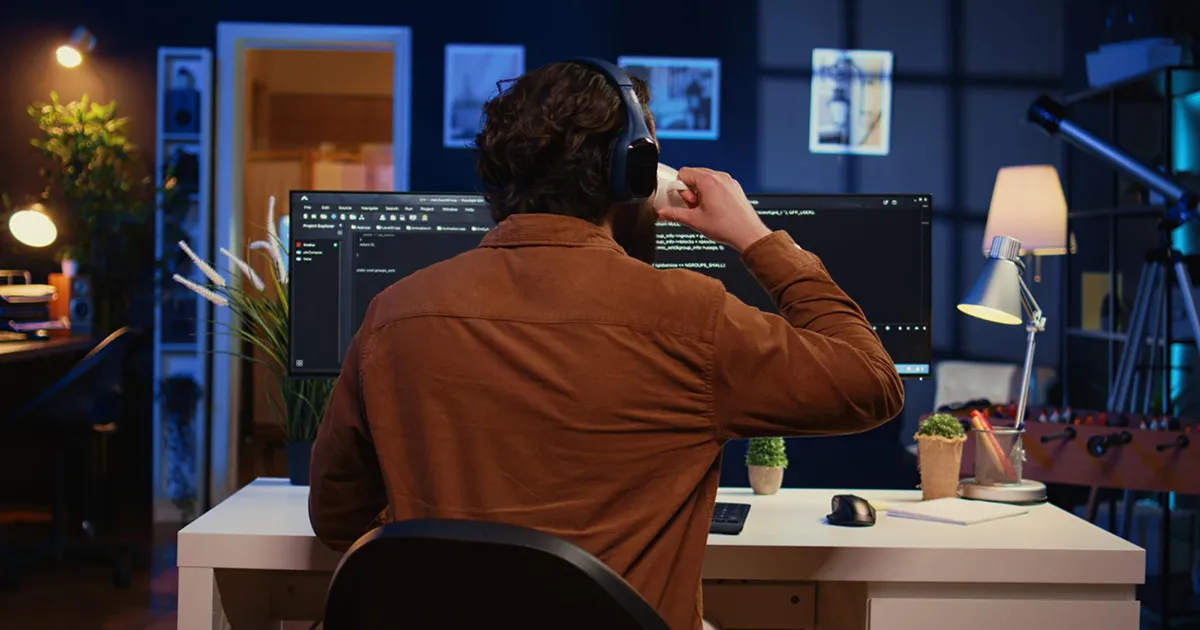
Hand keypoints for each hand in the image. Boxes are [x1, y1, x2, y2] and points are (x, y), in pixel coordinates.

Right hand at [657, 167, 771, 252]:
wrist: (748, 234)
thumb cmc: (727, 227)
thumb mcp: (694, 221)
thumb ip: (674, 214)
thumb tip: (662, 213)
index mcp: (708, 181)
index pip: (683, 172)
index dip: (680, 188)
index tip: (685, 201)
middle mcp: (719, 177)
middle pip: (694, 174)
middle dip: (690, 190)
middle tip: (694, 206)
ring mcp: (729, 181)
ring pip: (706, 179)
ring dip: (700, 192)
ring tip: (705, 209)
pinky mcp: (734, 187)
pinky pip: (717, 184)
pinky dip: (711, 193)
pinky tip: (714, 208)